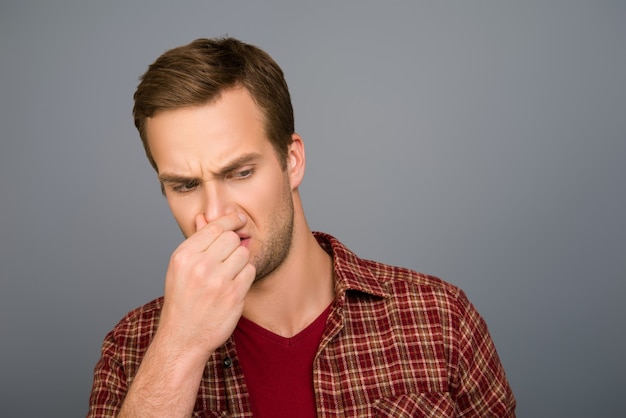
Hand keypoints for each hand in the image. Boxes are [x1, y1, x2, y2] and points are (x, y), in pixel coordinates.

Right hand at [157, 211, 255, 359]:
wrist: (183, 337)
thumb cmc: (182, 300)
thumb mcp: (180, 268)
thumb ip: (196, 242)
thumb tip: (205, 217)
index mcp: (184, 256)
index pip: (215, 227)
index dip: (231, 220)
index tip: (240, 218)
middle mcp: (200, 266)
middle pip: (232, 238)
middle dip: (235, 244)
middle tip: (229, 255)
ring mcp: (218, 281)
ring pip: (244, 254)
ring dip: (241, 260)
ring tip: (229, 272)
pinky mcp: (234, 295)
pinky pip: (250, 271)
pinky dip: (245, 275)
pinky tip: (234, 284)